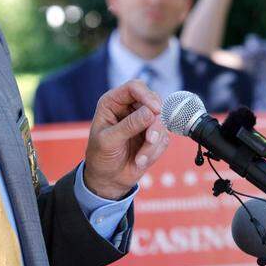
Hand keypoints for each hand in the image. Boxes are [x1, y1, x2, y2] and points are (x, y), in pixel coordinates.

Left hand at [82, 80, 168, 198]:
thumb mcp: (109, 141)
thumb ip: (129, 126)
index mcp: (113, 102)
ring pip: (161, 121)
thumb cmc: (101, 156)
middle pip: (154, 101)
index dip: (146, 95)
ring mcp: (144, 121)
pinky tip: (140, 160)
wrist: (108, 179)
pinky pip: (164, 138)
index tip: (155, 110)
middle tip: (149, 139)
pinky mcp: (154, 135)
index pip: (134, 87)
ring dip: (153, 143)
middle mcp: (130, 108)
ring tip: (140, 159)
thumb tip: (151, 112)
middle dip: (154, 123)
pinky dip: (155, 151)